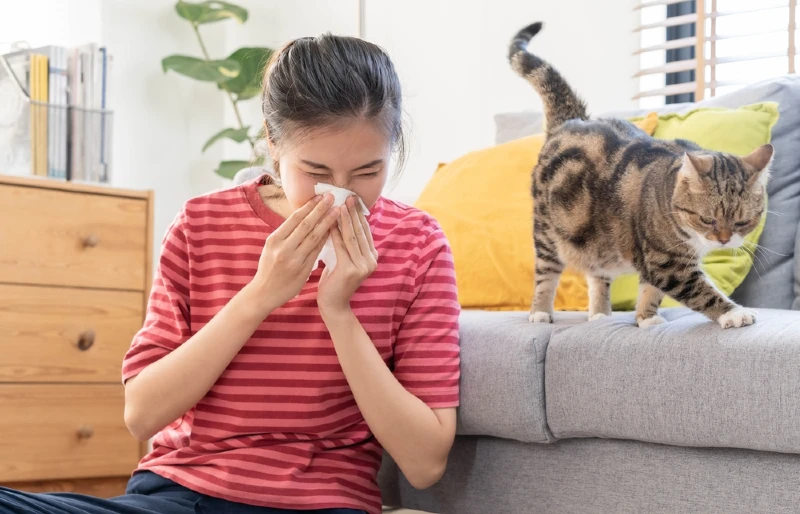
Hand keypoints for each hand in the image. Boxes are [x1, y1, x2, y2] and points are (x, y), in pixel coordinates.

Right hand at [251, 193, 337, 312]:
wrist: (263, 293)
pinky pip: (317, 251)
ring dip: (327, 222)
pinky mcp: (303, 270)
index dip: (309, 206)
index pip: (295, 219)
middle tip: (332, 197)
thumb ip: (285, 234)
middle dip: (320, 209)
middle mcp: (283, 248)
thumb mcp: (271, 248)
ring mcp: (294, 260)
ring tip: (337, 211)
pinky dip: (325, 239)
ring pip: (314, 237)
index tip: (320, 196)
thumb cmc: (268, 268)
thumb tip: (304, 216)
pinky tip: (334, 230)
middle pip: (306, 225)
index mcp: (274, 239)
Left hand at [317, 196, 377, 316]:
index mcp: (372, 256)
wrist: (333, 305)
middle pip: (360, 231)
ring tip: (339, 204)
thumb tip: (342, 219)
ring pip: (352, 237)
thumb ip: (347, 243)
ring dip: (345, 219)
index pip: (365, 230)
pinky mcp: (351, 270)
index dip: (359, 214)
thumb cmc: (335, 281)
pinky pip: (341, 247)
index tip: (352, 199)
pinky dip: (335, 233)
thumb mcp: (344, 259)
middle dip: (353, 212)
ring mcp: (362, 266)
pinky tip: (330, 222)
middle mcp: (371, 260)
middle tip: (347, 196)